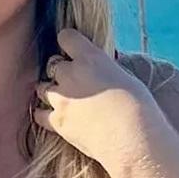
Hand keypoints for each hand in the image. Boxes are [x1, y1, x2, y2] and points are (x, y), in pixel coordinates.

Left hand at [32, 29, 163, 165]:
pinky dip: (44, 114)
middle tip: (76, 82)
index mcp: (91, 58)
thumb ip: (106, 70)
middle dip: (63, 72)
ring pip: (43, 87)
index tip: (72, 48)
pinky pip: (39, 114)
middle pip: (54, 65)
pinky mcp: (57, 122)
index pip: (67, 37)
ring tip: (66, 100)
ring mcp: (62, 99)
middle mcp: (71, 74)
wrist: (133, 140)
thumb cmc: (140, 109)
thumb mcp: (126, 77)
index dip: (69, 42)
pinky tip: (54, 116)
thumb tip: (99, 71)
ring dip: (52, 91)